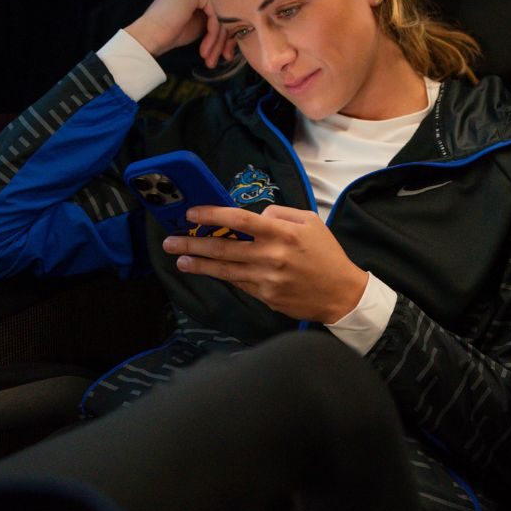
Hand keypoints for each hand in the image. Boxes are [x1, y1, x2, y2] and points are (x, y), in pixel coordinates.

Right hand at [125, 0, 234, 66]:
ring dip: (218, 41)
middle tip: (224, 57)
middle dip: (225, 38)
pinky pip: (216, 16)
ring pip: (222, 14)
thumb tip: (243, 21)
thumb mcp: (202, 20)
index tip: (227, 51)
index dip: (227, 31)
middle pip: (225, 8)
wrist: (149, 36)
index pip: (224, 5)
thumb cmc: (172, 30)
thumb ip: (219, 14)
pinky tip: (205, 50)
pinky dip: (213, 36)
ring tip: (212, 58)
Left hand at [161, 204, 369, 322]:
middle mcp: (271, 256)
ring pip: (224, 269)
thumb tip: (255, 217)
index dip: (212, 215)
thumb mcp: (311, 222)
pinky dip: (222, 276)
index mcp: (283, 233)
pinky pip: (238, 283)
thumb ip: (281, 215)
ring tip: (179, 259)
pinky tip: (207, 271)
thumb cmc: (327, 254)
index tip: (192, 213)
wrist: (341, 293)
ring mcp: (266, 279)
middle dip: (192, 243)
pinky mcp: (265, 297)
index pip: (240, 220)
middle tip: (170, 241)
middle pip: (223, 247)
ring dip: (198, 264)